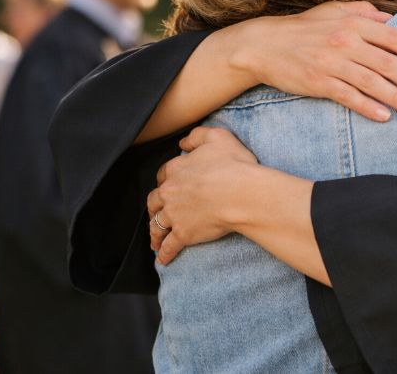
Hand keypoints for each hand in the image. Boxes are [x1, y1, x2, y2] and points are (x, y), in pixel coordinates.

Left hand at [148, 126, 259, 263]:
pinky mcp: (183, 234)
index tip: (169, 185)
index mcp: (176, 169)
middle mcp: (170, 192)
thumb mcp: (218, 137)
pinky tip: (163, 260)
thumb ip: (197, 136)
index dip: (166, 180)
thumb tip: (182, 142)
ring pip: (157, 225)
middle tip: (158, 212)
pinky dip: (165, 253)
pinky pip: (169, 246)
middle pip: (154, 201)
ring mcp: (174, 215)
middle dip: (155, 207)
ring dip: (154, 232)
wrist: (241, 193)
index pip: (164, 174)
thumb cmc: (234, 164)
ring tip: (155, 239)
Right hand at [231, 1, 396, 121]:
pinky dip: (367, 107)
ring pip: (372, 82)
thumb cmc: (305, 29)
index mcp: (355, 23)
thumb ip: (366, 13)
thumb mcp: (335, 11)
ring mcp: (331, 62)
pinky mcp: (318, 82)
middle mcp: (346, 41)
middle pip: (389, 63)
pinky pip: (348, 96)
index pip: (396, 38)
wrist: (263, 45)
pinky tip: (385, 116)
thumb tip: (395, 20)